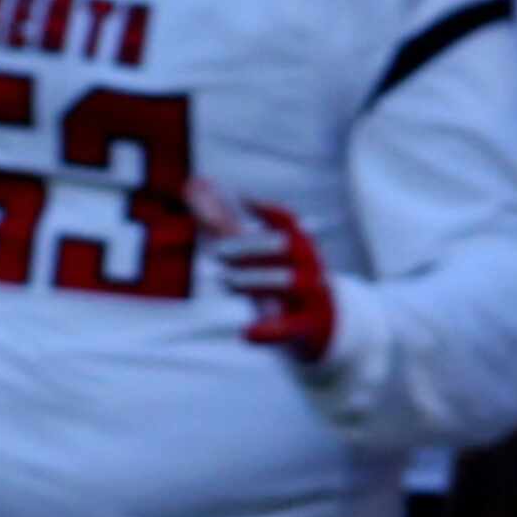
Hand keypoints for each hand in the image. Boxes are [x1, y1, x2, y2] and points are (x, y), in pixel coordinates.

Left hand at [195, 181, 335, 363]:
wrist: (323, 324)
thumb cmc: (277, 279)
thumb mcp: (252, 252)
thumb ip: (221, 220)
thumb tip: (193, 182)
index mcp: (298, 245)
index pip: (287, 221)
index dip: (266, 209)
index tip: (241, 199)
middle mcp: (309, 266)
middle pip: (286, 249)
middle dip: (251, 247)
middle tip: (217, 250)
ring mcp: (311, 296)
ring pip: (287, 283)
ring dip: (253, 280)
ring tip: (224, 280)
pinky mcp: (306, 327)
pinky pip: (289, 328)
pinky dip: (269, 331)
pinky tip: (246, 333)